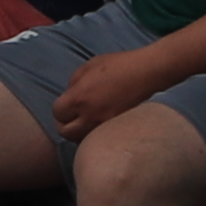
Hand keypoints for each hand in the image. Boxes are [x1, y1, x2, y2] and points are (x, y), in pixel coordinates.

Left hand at [45, 43, 179, 139]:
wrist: (148, 73)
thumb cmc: (119, 65)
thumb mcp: (88, 67)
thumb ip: (73, 83)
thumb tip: (68, 96)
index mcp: (78, 98)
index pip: (57, 114)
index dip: (60, 110)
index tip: (65, 108)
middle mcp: (90, 115)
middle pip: (66, 133)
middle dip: (65, 126)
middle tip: (70, 120)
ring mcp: (105, 125)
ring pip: (83, 140)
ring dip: (80, 133)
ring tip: (86, 123)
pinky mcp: (119, 130)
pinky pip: (100, 139)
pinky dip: (96, 135)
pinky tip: (100, 126)